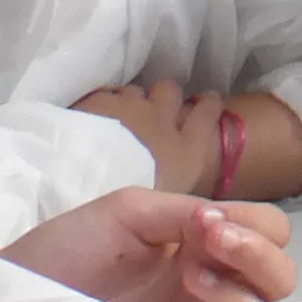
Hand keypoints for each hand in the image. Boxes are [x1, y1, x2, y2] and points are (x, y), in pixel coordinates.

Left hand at [0, 189, 299, 301]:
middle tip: (205, 253)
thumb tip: (226, 227)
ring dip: (244, 290)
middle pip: (281, 274)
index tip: (206, 228)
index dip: (252, 229)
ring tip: (195, 281)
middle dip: (256, 256)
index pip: (270, 230)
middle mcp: (213, 281)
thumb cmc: (62, 253)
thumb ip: (183, 213)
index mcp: (202, 240)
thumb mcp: (126, 213)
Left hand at [77, 80, 215, 192]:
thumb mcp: (170, 199)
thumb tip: (176, 174)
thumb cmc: (135, 210)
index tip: (204, 104)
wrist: (93, 190)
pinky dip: (103, 104)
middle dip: (163, 97)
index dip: (207, 105)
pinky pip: (107, 94)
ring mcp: (132, 108)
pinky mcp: (102, 102)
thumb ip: (178, 178)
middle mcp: (164, 122)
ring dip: (130, 101)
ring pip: (136, 91)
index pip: (208, 111)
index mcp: (187, 151)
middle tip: (152, 112)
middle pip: (170, 91)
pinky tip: (93, 117)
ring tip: (118, 117)